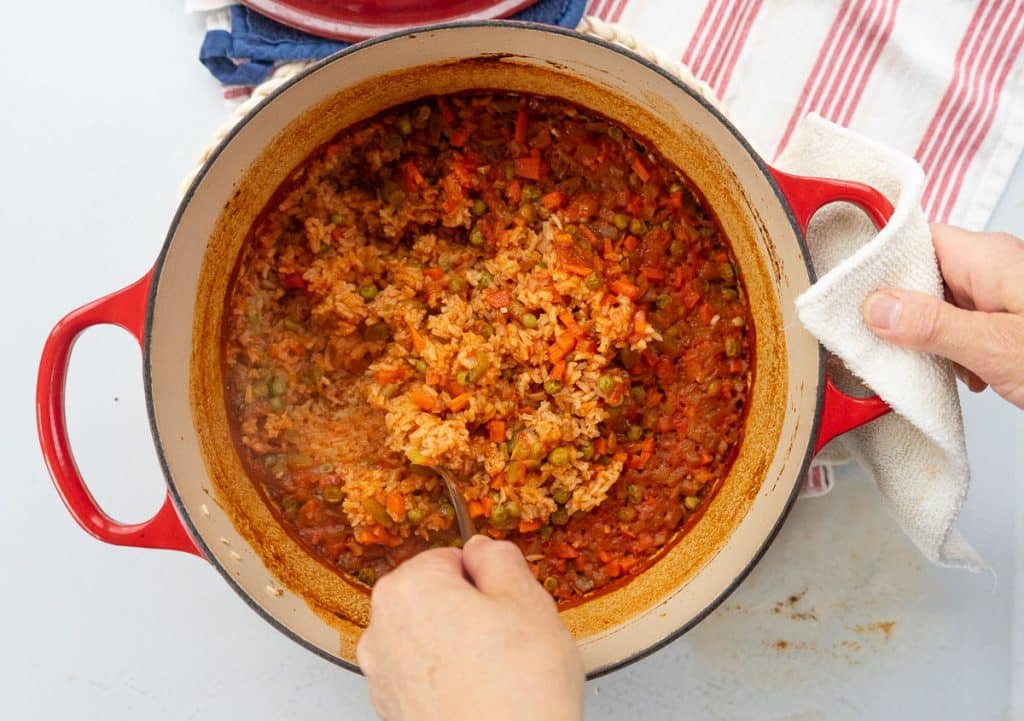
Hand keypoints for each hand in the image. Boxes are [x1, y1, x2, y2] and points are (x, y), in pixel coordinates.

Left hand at [356, 535, 584, 720]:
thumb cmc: (518, 691)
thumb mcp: (527, 599)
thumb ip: (499, 558)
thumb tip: (484, 549)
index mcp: (408, 588)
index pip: (450, 558)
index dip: (485, 581)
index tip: (504, 604)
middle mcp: (382, 628)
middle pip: (433, 596)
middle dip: (468, 610)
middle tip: (505, 638)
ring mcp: (382, 673)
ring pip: (428, 636)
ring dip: (457, 644)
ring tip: (495, 671)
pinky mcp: (392, 708)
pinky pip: (422, 674)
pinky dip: (446, 678)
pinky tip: (479, 693)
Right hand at [861, 225, 1023, 407]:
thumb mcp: (995, 345)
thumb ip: (933, 325)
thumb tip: (876, 308)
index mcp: (988, 257)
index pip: (915, 240)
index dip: (879, 262)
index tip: (848, 292)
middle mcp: (994, 268)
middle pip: (922, 275)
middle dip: (898, 311)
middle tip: (877, 339)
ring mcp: (1003, 295)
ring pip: (940, 305)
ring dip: (925, 336)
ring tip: (923, 364)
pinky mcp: (1008, 322)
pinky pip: (961, 325)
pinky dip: (951, 349)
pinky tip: (958, 374)